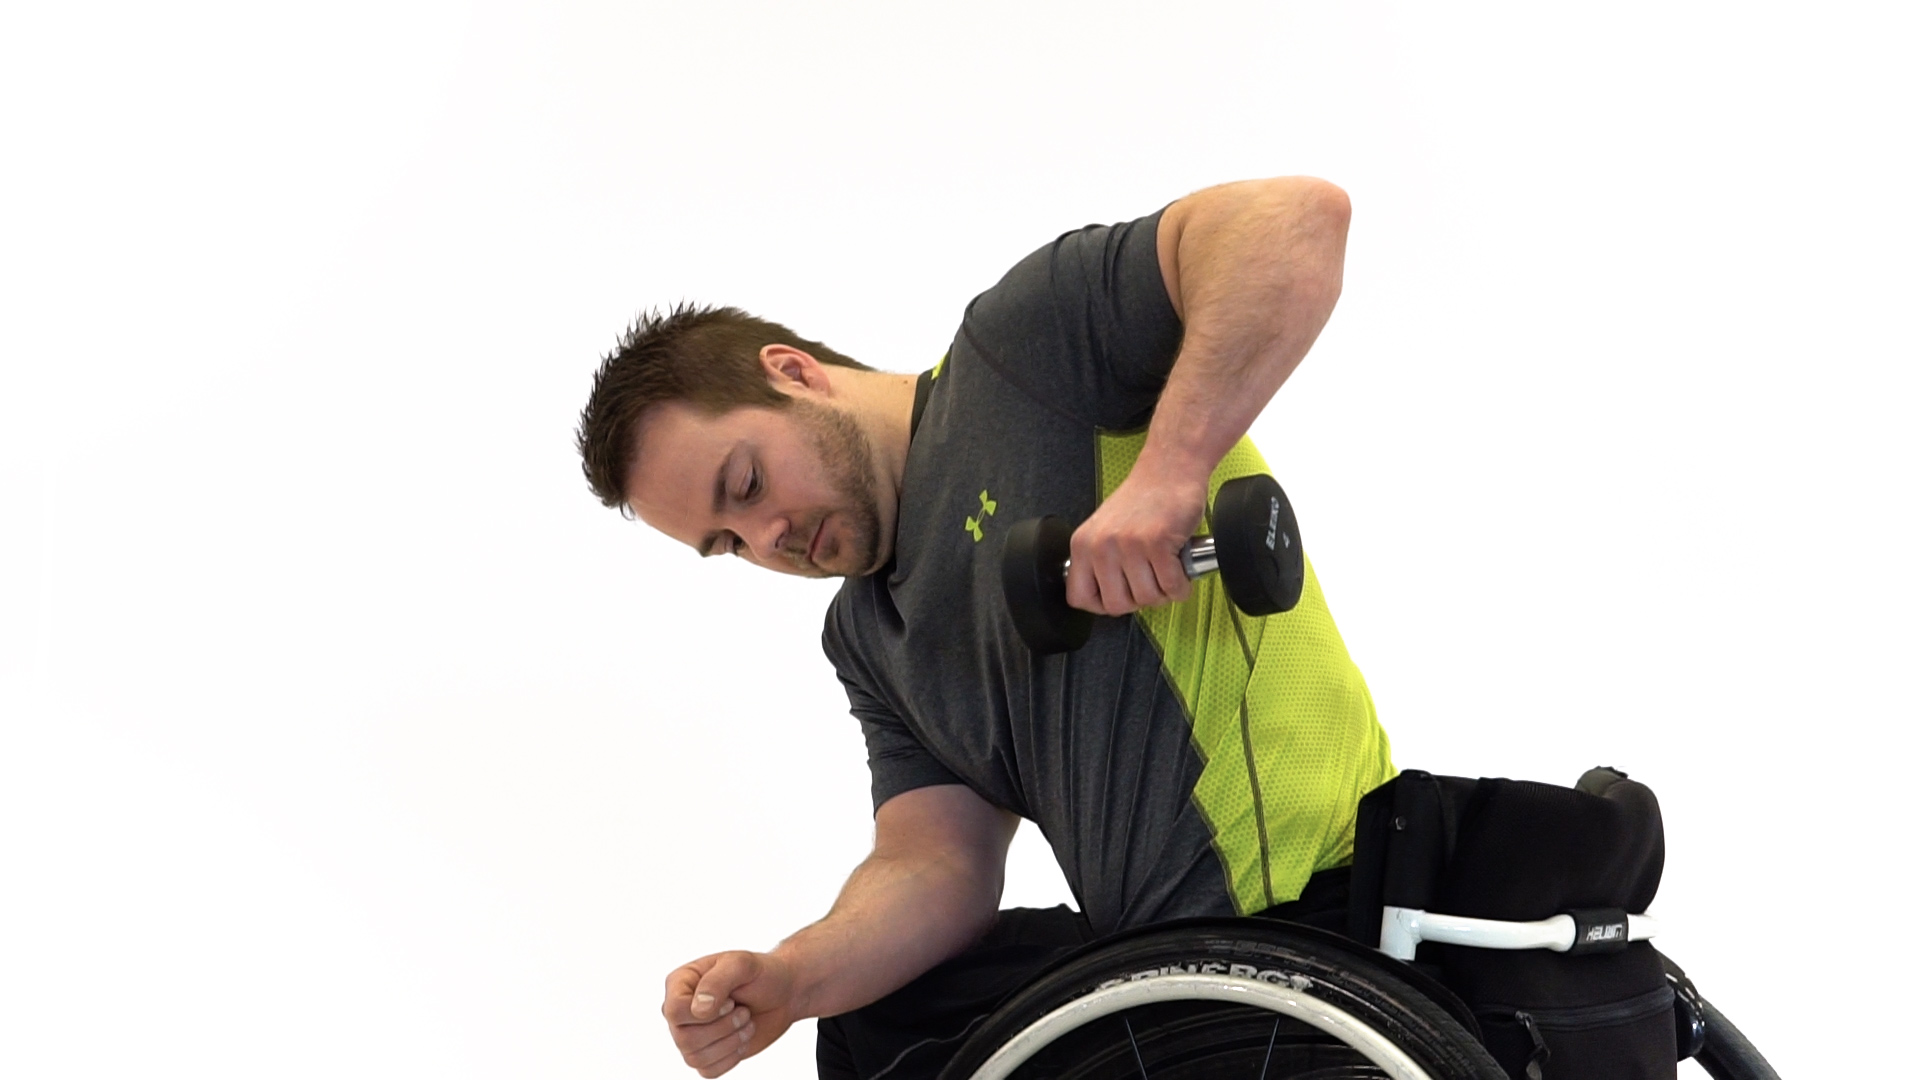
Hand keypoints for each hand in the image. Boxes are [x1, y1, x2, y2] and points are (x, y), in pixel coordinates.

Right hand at [662, 950, 798, 1077]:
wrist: (782, 994)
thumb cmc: (760, 974)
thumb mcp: (742, 964)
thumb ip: (717, 980)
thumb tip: (698, 1010)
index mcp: (680, 983)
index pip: (674, 1010)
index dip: (706, 1013)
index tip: (732, 1001)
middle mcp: (679, 1011)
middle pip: (685, 1038)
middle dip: (724, 1027)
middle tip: (744, 1011)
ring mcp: (690, 1034)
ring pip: (695, 1058)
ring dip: (731, 1042)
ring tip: (746, 1021)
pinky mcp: (705, 1055)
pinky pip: (708, 1071)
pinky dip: (732, 1057)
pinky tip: (743, 1038)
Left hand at [1065, 468, 1208, 615]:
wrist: (1169, 469)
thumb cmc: (1143, 500)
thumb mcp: (1104, 530)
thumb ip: (1099, 563)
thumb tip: (1105, 600)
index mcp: (1083, 544)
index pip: (1079, 597)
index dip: (1104, 604)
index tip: (1120, 595)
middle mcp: (1101, 546)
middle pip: (1117, 605)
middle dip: (1139, 600)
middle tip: (1150, 582)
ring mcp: (1129, 545)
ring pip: (1147, 598)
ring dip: (1164, 591)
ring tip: (1167, 570)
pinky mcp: (1158, 543)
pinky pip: (1172, 587)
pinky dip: (1181, 585)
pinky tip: (1180, 569)